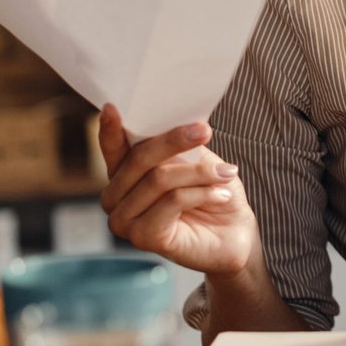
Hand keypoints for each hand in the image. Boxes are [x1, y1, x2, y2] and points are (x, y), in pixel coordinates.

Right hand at [98, 105, 258, 276]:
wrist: (235, 236)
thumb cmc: (214, 196)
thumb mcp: (197, 162)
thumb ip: (177, 149)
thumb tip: (171, 126)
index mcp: (124, 176)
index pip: (112, 148)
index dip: (109, 129)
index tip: (112, 107)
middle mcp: (115, 198)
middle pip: (139, 158)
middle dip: (175, 140)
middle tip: (205, 131)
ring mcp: (124, 221)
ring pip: (159, 178)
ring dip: (200, 172)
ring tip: (226, 174)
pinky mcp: (143, 238)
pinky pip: (173, 200)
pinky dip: (203, 193)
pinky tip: (222, 195)